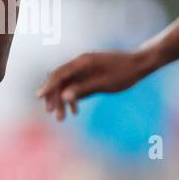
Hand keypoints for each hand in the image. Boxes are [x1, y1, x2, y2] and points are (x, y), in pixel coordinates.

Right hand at [38, 48, 153, 120]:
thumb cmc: (124, 73)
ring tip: (62, 117)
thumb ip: (83, 89)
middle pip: (60, 80)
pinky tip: (75, 110)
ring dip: (63, 100)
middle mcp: (80, 64)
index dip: (48, 86)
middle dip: (55, 97)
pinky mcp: (90, 75)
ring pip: (67, 85)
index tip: (39, 97)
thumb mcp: (104, 83)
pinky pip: (76, 86)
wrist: (139, 64)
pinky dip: (73, 97)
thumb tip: (64, 97)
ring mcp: (85, 69)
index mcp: (83, 62)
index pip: (59, 74)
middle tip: (55, 115)